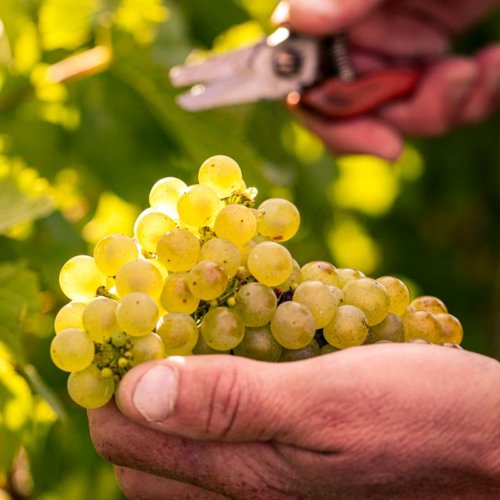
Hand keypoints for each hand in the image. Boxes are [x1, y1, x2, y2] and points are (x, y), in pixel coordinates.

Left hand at [88, 344, 499, 498]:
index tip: (118, 324)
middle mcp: (246, 486)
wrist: (489, 441)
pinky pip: (228, 424)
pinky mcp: (293, 454)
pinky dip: (215, 381)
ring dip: (173, 379)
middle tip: (150, 322)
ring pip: (184, 435)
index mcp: (244, 479)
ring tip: (187, 325)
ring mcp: (269, 474)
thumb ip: (230, 402)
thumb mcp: (325, 402)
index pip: (127, 442)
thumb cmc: (418, 416)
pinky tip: (239, 340)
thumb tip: (138, 389)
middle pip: (145, 447)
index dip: (109, 382)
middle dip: (131, 382)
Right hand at [272, 0, 499, 158]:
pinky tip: (493, 61)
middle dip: (412, 115)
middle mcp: (357, 36)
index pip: (307, 85)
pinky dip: (474, 94)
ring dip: (450, 105)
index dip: (337, 123)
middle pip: (360, 112)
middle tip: (458, 79)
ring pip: (403, 113)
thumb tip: (294, 17)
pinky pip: (440, 99)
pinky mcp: (431, 50)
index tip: (388, 145)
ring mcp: (395, 46)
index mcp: (334, 13)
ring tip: (486, 67)